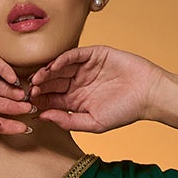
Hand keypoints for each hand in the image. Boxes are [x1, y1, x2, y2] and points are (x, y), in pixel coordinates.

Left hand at [27, 47, 162, 133]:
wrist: (148, 94)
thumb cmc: (124, 112)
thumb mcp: (92, 123)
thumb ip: (68, 121)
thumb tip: (43, 118)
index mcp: (75, 101)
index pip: (52, 100)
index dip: (40, 101)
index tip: (29, 105)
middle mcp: (78, 84)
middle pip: (52, 83)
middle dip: (40, 87)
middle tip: (29, 90)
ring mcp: (85, 68)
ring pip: (59, 68)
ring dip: (47, 73)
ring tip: (37, 80)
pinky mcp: (94, 54)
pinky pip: (74, 55)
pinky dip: (62, 60)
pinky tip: (52, 67)